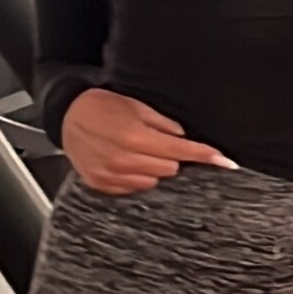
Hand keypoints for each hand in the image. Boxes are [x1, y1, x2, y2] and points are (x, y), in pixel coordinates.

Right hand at [62, 88, 237, 194]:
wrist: (66, 115)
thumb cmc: (101, 105)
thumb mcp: (136, 105)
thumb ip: (163, 123)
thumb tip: (183, 136)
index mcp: (136, 137)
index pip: (180, 151)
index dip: (204, 155)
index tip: (226, 162)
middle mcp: (124, 160)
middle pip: (169, 169)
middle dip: (170, 157)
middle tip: (156, 141)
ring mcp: (111, 175)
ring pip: (152, 181)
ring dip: (153, 168)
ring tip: (138, 149)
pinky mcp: (101, 184)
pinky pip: (133, 188)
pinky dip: (136, 177)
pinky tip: (126, 161)